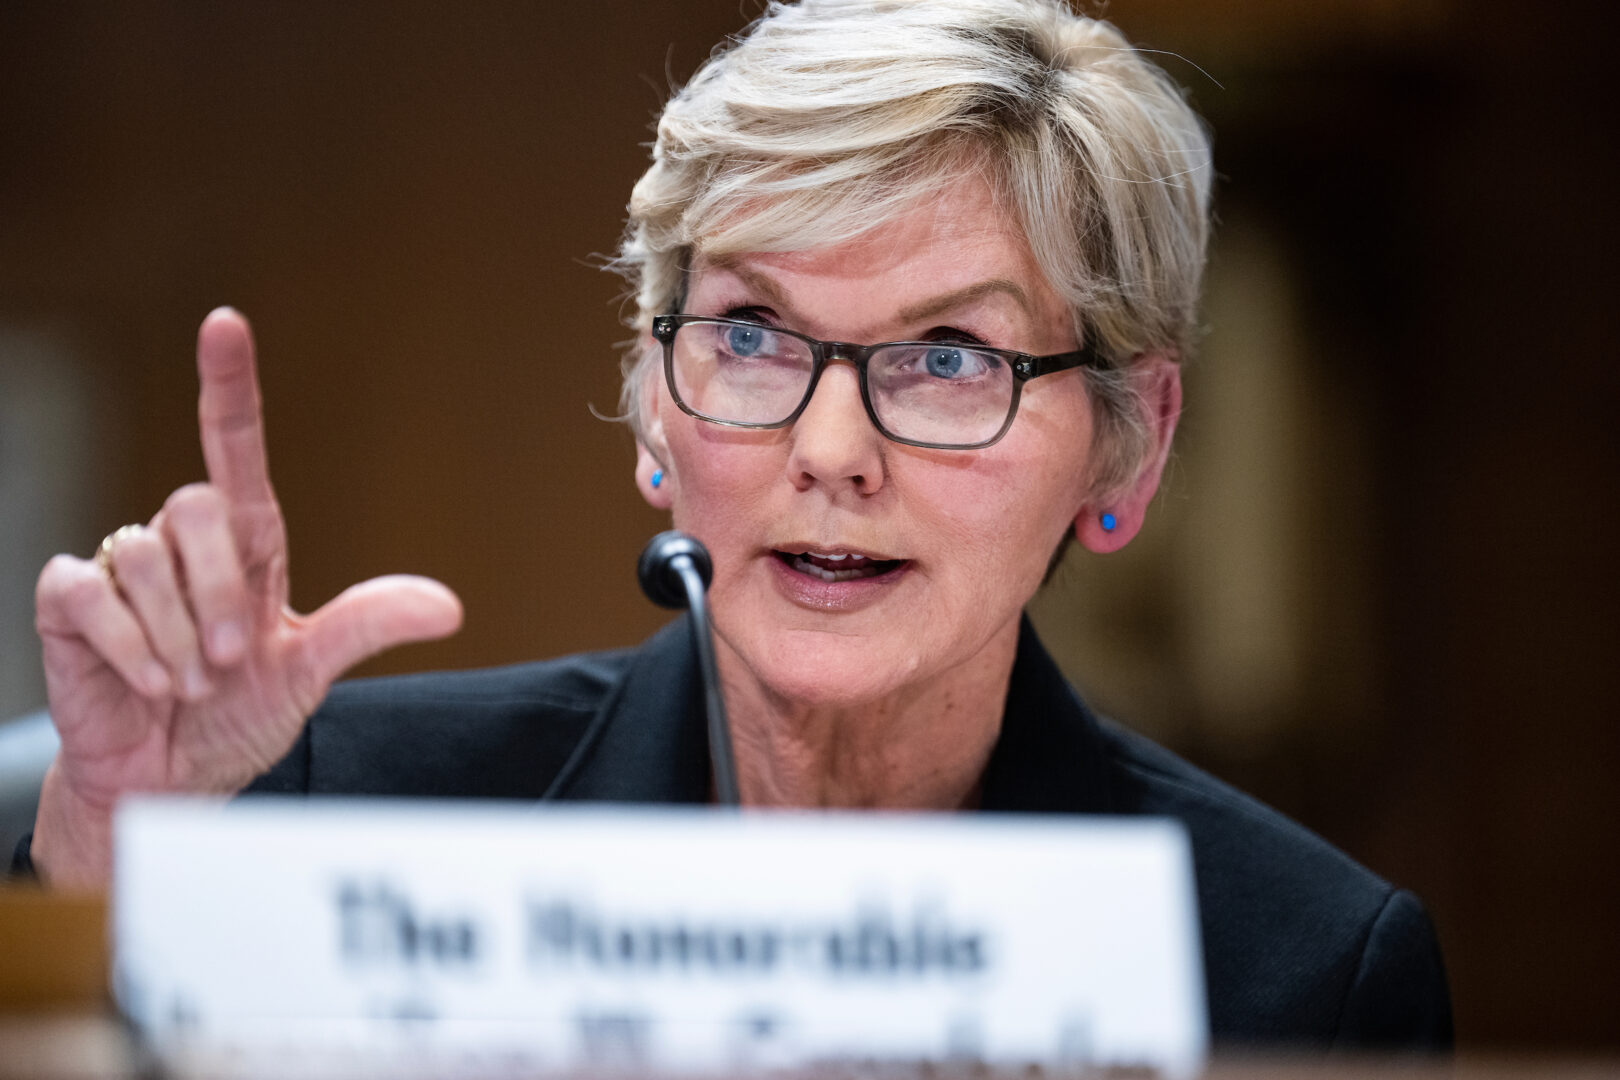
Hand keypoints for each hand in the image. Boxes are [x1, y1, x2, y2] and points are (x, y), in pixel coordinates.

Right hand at [31, 309, 462, 887]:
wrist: (174, 779)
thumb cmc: (238, 716)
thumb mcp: (310, 672)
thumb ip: (367, 628)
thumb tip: (448, 606)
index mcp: (245, 545)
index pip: (235, 447)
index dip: (229, 385)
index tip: (226, 322)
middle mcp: (184, 545)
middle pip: (197, 506)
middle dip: (222, 591)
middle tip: (232, 658)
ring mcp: (123, 569)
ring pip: (146, 554)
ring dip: (179, 634)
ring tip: (192, 680)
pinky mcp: (71, 603)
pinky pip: (89, 593)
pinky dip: (129, 646)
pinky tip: (151, 683)